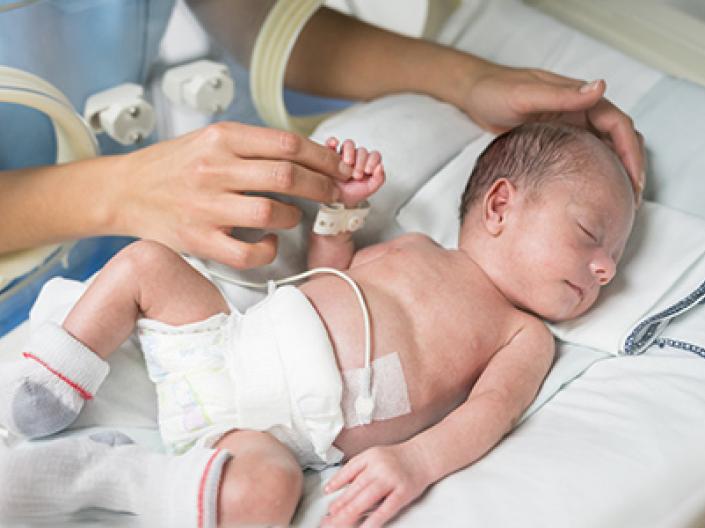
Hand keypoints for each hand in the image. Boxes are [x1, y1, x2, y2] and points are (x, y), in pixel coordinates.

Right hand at [112, 122, 353, 267]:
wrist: (124, 191)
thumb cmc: (172, 166)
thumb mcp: (210, 140)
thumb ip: (252, 146)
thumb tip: (306, 157)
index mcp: (221, 138)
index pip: (287, 144)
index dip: (324, 158)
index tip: (340, 168)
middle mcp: (214, 169)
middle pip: (287, 176)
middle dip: (322, 187)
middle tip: (334, 193)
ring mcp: (205, 206)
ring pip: (272, 212)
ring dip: (293, 216)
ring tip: (291, 215)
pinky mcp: (198, 239)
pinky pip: (247, 251)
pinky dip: (268, 249)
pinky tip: (269, 242)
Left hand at [322, 445, 428, 527]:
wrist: (424, 456)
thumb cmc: (398, 459)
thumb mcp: (375, 455)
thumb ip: (358, 469)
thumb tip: (337, 486)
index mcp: (370, 456)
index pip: (349, 470)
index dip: (337, 483)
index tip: (327, 495)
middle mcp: (379, 467)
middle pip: (355, 489)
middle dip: (340, 505)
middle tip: (328, 519)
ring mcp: (391, 480)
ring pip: (366, 499)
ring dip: (350, 513)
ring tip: (338, 523)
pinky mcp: (403, 492)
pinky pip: (385, 509)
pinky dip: (373, 520)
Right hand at [325, 137, 385, 206]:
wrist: (336, 199)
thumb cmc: (353, 193)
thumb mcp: (369, 189)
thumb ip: (379, 179)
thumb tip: (380, 166)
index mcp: (368, 163)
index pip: (374, 155)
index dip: (373, 161)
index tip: (368, 171)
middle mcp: (356, 157)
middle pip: (362, 150)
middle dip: (360, 162)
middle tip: (356, 175)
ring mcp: (343, 155)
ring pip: (348, 144)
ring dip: (349, 153)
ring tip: (346, 164)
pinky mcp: (331, 154)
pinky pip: (331, 143)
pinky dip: (332, 141)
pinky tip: (334, 145)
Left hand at [457, 65, 644, 200]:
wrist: (475, 95)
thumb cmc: (496, 91)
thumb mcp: (526, 94)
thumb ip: (561, 94)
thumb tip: (600, 88)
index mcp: (579, 98)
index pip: (618, 124)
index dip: (630, 152)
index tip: (633, 179)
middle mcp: (580, 111)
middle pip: (618, 139)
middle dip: (630, 167)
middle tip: (631, 200)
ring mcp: (570, 126)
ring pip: (605, 149)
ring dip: (616, 171)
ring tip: (618, 202)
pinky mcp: (558, 139)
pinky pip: (585, 156)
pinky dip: (595, 173)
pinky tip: (591, 194)